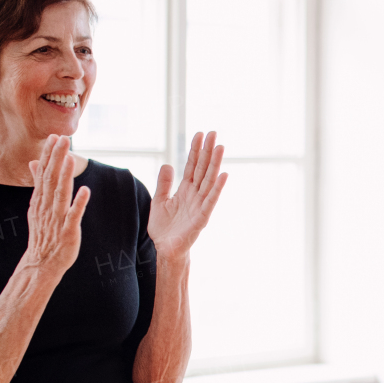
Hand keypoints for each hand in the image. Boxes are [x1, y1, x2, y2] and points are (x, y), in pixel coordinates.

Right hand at [21, 135, 90, 275]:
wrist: (41, 262)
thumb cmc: (43, 232)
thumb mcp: (37, 206)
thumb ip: (38, 183)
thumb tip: (33, 162)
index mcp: (40, 200)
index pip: (44, 173)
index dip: (49, 155)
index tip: (54, 137)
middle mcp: (47, 206)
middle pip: (52, 178)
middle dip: (57, 158)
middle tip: (63, 138)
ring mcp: (57, 218)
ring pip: (61, 193)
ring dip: (65, 175)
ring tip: (70, 158)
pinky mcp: (68, 231)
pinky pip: (74, 215)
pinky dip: (79, 203)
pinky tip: (85, 190)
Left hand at [148, 132, 227, 258]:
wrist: (165, 249)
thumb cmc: (164, 228)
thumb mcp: (159, 201)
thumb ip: (164, 184)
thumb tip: (168, 164)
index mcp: (185, 190)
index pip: (191, 165)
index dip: (195, 150)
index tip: (199, 134)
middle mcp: (195, 194)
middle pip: (202, 168)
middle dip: (207, 151)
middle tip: (213, 133)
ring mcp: (200, 204)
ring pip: (209, 180)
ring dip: (215, 163)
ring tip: (220, 147)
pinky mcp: (202, 217)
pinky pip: (211, 200)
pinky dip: (218, 188)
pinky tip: (224, 174)